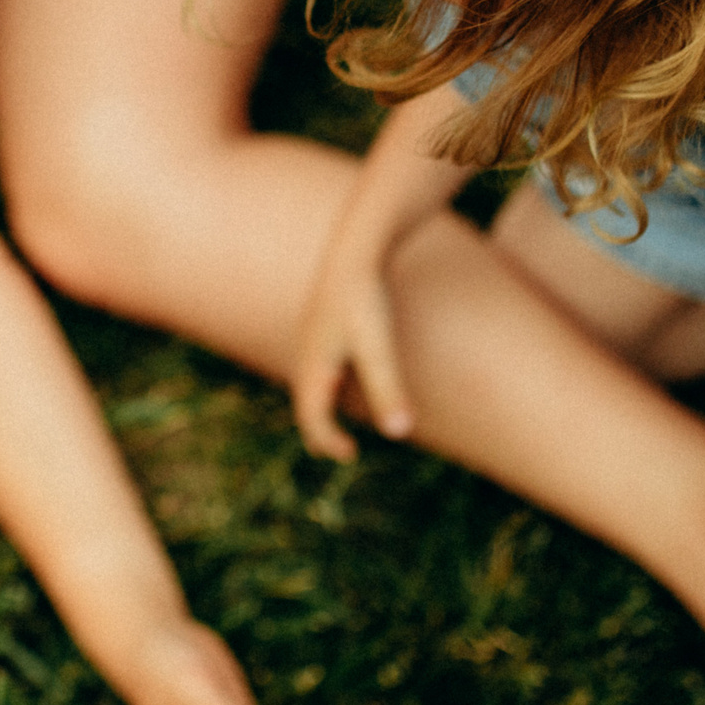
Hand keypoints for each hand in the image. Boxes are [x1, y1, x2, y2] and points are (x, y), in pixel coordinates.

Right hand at [292, 229, 413, 462]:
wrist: (355, 250)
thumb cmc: (366, 299)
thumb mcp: (379, 348)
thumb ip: (389, 390)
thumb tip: (400, 433)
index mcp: (313, 367)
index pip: (311, 418)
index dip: (329, 441)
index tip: (351, 455)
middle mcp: (305, 355)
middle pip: (304, 404)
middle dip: (319, 430)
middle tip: (340, 450)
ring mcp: (310, 339)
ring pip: (309, 384)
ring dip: (320, 408)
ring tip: (337, 422)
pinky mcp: (321, 325)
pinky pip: (317, 366)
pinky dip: (325, 386)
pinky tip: (342, 377)